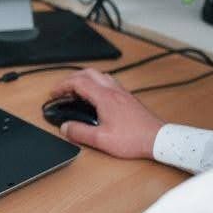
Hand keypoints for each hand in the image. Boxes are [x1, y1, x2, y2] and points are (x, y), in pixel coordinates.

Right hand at [48, 68, 164, 158]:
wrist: (158, 139)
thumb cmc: (134, 139)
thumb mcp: (101, 140)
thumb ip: (79, 133)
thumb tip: (65, 127)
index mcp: (104, 98)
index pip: (78, 82)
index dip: (62, 86)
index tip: (54, 93)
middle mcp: (113, 91)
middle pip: (88, 73)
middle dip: (72, 78)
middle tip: (63, 89)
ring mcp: (122, 93)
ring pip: (100, 75)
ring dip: (85, 78)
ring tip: (77, 90)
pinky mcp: (128, 98)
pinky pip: (109, 82)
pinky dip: (97, 83)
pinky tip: (97, 96)